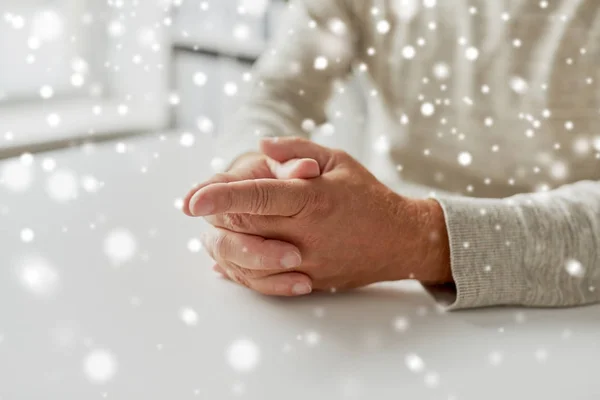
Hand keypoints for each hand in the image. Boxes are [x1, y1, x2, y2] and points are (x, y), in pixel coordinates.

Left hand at [187, 137, 451, 295]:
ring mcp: (307, 263)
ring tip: (211, 228)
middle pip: (245, 227)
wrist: (400, 240)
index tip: (190, 199)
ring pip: (249, 260)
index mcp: (313, 198)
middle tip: (198, 203)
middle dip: (216, 215)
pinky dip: (239, 270)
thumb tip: (260, 146)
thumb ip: (297, 150)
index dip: (221, 196)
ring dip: (224, 243)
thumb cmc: (366, 195)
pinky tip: (225, 260)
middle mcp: (307, 234)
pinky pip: (264, 282)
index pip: (259, 197)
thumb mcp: (337, 160)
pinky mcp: (308, 281)